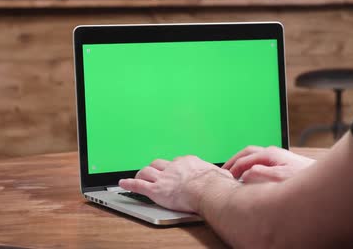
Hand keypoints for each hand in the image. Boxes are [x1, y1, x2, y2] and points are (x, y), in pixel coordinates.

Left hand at [119, 156, 233, 212]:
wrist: (208, 190)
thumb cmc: (216, 185)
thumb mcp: (222, 175)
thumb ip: (222, 175)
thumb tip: (229, 177)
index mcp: (188, 163)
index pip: (177, 163)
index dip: (174, 168)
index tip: (175, 172)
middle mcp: (173, 167)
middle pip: (159, 164)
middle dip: (155, 168)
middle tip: (153, 172)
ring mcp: (164, 178)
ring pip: (147, 172)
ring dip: (141, 174)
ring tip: (138, 176)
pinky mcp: (156, 190)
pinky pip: (139, 185)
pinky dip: (129, 184)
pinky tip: (122, 183)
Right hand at [222, 146, 314, 182]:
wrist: (326, 183)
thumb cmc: (304, 180)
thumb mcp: (279, 178)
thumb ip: (259, 173)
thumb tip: (244, 173)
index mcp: (269, 154)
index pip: (244, 158)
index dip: (233, 168)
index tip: (225, 178)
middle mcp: (273, 153)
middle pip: (247, 153)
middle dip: (235, 161)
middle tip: (225, 172)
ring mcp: (278, 158)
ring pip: (254, 157)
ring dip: (243, 164)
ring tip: (236, 174)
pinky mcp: (283, 164)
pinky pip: (262, 163)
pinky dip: (252, 167)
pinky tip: (253, 178)